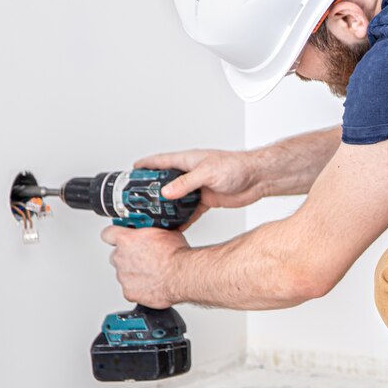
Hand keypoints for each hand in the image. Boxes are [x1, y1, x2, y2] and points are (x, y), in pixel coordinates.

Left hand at [101, 227, 190, 307]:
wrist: (183, 275)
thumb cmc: (176, 255)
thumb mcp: (166, 232)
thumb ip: (151, 233)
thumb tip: (155, 231)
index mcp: (126, 239)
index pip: (108, 234)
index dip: (115, 236)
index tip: (121, 238)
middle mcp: (120, 257)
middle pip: (116, 255)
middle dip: (127, 256)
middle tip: (143, 258)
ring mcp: (123, 276)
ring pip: (123, 274)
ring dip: (134, 273)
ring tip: (152, 273)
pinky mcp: (129, 292)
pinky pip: (130, 290)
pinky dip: (139, 289)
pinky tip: (152, 285)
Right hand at [135, 150, 259, 229]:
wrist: (257, 178)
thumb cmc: (237, 167)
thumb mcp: (208, 173)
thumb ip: (186, 183)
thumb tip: (166, 192)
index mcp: (187, 161)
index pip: (159, 161)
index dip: (144, 166)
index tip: (130, 172)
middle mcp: (190, 173)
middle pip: (165, 182)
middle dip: (151, 191)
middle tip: (138, 202)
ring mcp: (198, 187)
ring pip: (176, 199)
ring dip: (167, 207)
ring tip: (153, 218)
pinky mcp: (207, 199)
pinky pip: (190, 210)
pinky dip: (182, 218)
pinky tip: (176, 226)